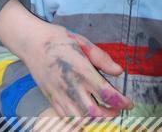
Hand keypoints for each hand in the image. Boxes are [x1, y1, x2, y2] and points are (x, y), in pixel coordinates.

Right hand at [0, 0, 132, 117]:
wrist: (32, 43)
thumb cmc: (59, 39)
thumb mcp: (82, 41)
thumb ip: (101, 58)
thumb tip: (119, 71)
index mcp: (81, 69)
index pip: (105, 92)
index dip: (121, 101)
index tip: (129, 102)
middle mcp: (71, 85)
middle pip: (94, 112)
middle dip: (110, 114)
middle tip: (118, 109)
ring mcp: (59, 95)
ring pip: (80, 119)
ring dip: (95, 120)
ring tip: (104, 113)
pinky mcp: (51, 99)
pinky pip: (66, 118)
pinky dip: (79, 121)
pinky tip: (86, 115)